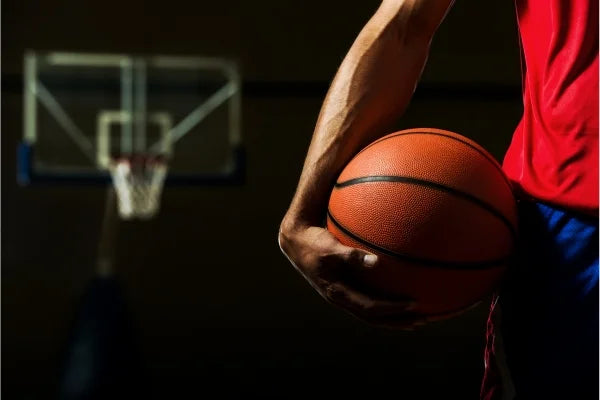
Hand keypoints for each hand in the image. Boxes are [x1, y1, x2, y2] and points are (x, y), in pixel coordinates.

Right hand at [278, 220, 427, 329]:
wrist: (296, 242)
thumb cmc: (313, 243)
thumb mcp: (330, 248)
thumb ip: (351, 256)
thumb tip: (375, 261)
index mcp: (338, 293)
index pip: (369, 308)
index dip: (391, 309)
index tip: (412, 305)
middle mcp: (342, 299)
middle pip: (374, 318)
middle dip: (398, 321)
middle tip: (423, 320)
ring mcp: (344, 295)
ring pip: (372, 313)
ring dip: (394, 317)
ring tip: (417, 317)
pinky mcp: (346, 287)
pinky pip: (369, 299)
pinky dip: (385, 303)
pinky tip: (399, 295)